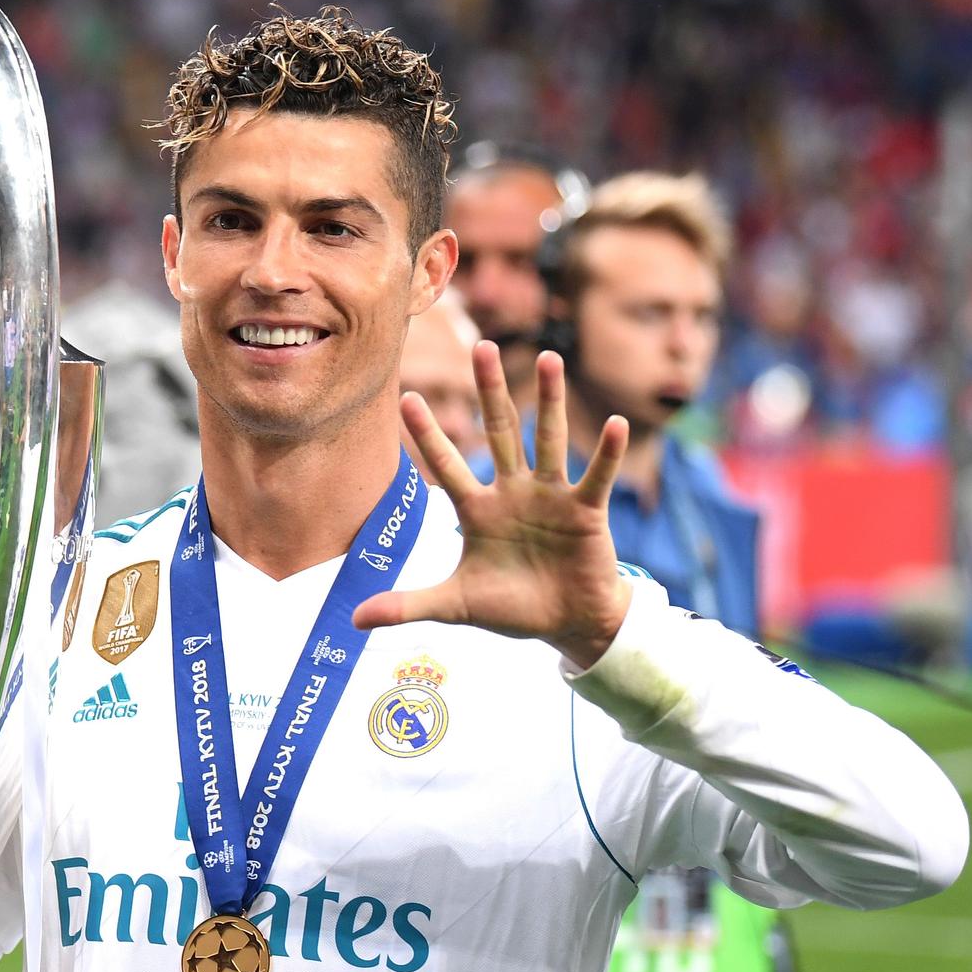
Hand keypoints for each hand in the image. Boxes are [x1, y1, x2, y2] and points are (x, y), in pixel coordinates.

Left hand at [353, 342, 632, 666]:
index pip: (447, 465)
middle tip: (481, 346)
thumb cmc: (512, 609)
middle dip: (489, 392)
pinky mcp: (586, 511)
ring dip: (549, 401)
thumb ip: (408, 606)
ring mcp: (551, 497)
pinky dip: (607, 453)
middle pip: (499, 432)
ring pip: (548, 439)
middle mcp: (513, 493)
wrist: (567, 625)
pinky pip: (596, 476)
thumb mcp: (455, 606)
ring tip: (549, 358)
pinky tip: (617, 425)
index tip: (407, 398)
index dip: (429, 435)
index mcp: (478, 511)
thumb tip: (355, 621)